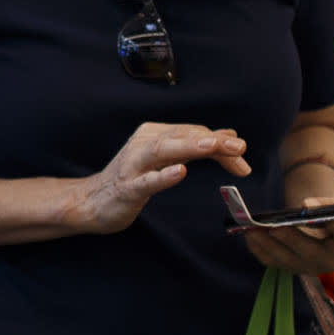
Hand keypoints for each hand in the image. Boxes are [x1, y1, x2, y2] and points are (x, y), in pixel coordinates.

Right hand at [71, 122, 251, 232]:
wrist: (92, 201)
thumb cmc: (132, 178)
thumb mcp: (166, 160)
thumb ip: (195, 147)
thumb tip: (229, 136)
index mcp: (154, 134)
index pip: (193, 133)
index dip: (219, 143)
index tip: (241, 155)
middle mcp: (143, 143)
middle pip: (182, 136)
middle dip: (212, 141)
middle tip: (239, 147)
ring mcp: (133, 166)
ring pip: (163, 150)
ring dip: (189, 147)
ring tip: (212, 146)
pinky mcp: (126, 188)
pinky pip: (146, 181)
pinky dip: (163, 176)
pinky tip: (180, 172)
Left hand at [240, 183, 333, 272]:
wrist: (324, 226)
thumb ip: (332, 202)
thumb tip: (307, 206)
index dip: (333, 223)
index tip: (312, 208)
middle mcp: (332, 262)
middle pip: (311, 253)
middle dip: (292, 239)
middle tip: (275, 228)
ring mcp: (310, 268)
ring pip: (287, 260)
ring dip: (268, 245)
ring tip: (252, 230)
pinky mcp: (291, 268)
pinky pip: (272, 261)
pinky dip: (259, 249)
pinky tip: (248, 235)